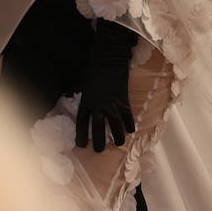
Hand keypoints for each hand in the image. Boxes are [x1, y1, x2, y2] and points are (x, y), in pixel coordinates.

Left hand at [76, 22, 137, 151]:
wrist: (109, 59)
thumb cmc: (93, 69)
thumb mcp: (84, 85)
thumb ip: (86, 98)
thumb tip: (88, 107)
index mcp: (86, 102)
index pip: (82, 124)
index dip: (81, 136)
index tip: (81, 145)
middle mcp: (98, 107)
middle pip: (98, 129)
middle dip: (99, 142)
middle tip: (99, 151)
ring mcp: (112, 105)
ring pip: (115, 126)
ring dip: (117, 137)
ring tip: (117, 144)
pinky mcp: (124, 101)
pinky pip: (128, 117)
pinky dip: (129, 124)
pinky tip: (130, 130)